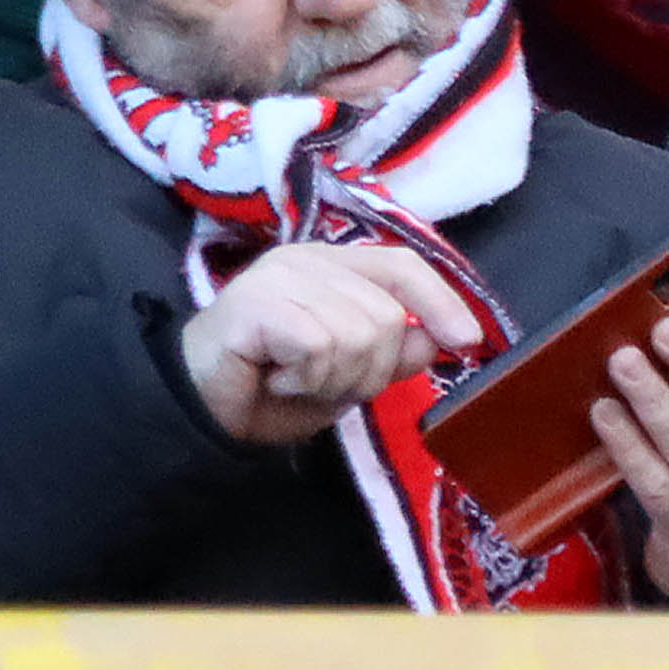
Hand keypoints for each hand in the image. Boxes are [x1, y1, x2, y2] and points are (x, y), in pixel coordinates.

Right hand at [179, 244, 487, 448]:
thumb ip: (393, 352)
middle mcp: (309, 259)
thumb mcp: (349, 375)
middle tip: (320, 380)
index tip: (468, 341)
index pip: (404, 265)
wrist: (201, 410)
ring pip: (358, 335)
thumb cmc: (272, 389)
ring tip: (295, 379)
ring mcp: (280, 275)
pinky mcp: (257, 301)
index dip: (442, 301)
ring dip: (332, 379)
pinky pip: (319, 346)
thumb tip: (440, 335)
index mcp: (334, 266)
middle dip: (367, 370)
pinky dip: (304, 379)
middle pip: (388, 317)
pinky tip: (276, 379)